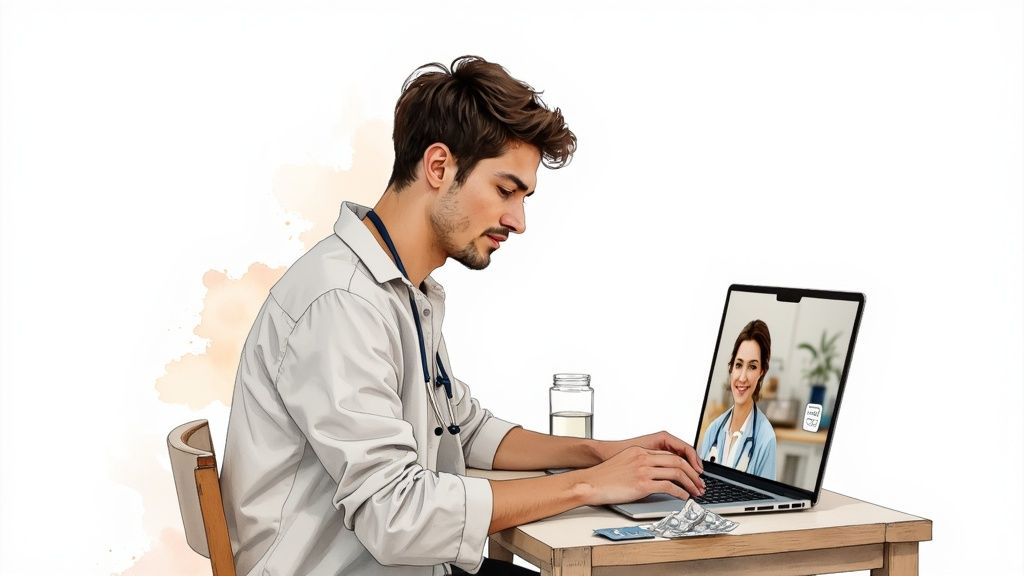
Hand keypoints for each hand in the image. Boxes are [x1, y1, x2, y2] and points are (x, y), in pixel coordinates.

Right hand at [573, 445, 705, 506]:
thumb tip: (654, 476)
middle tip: (699, 483)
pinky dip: (680, 492)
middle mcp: (643, 457)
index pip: (669, 453)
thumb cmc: (603, 477)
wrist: (590, 483)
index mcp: (640, 451)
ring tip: (696, 492)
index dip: (684, 463)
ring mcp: (643, 470)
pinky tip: (684, 497)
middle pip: (677, 460)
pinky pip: (669, 486)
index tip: (691, 472)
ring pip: (677, 472)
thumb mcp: (623, 463)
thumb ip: (639, 464)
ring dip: (690, 483)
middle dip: (692, 473)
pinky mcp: (642, 484)